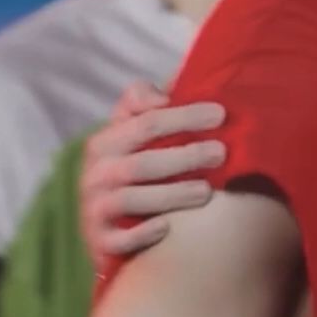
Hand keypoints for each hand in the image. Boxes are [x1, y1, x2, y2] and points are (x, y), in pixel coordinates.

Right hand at [81, 80, 226, 270]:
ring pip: (132, 198)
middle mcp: (96, 172)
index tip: (220, 114)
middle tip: (222, 152)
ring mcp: (95, 207)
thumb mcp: (133, 131)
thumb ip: (150, 103)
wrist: (105, 226)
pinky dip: (142, 233)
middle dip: (185, 156)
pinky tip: (168, 227)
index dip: (184, 115)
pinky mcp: (98, 240)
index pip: (148, 121)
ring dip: (172, 194)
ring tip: (208, 191)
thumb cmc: (134, 166)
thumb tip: (180, 75)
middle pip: (143, 161)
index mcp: (107, 140)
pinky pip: (118, 238)